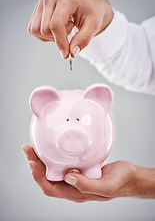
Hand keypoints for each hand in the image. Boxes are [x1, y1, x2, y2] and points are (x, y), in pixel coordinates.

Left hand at [22, 145, 138, 201]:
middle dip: (35, 165)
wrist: (129, 176)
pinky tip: (52, 148)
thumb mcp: (107, 186)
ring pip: (53, 170)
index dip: (38, 178)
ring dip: (42, 160)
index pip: (51, 189)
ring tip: (34, 148)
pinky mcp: (80, 168)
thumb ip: (88, 186)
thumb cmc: (121, 182)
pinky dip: (54, 156)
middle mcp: (73, 186)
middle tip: (28, 150)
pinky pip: (62, 163)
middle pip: (48, 178)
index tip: (32, 162)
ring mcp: (76, 177)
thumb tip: (69, 178)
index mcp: (77, 193)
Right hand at [27, 0, 112, 58]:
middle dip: (58, 38)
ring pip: (36, 30)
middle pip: (44, 30)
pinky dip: (44, 35)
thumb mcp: (93, 26)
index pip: (55, 25)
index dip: (60, 42)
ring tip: (63, 29)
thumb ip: (83, 40)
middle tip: (70, 30)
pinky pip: (33, 30)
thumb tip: (72, 52)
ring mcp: (41, 3)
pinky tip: (55, 30)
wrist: (86, 3)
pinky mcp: (37, 10)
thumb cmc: (90, 11)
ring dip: (50, 36)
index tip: (66, 54)